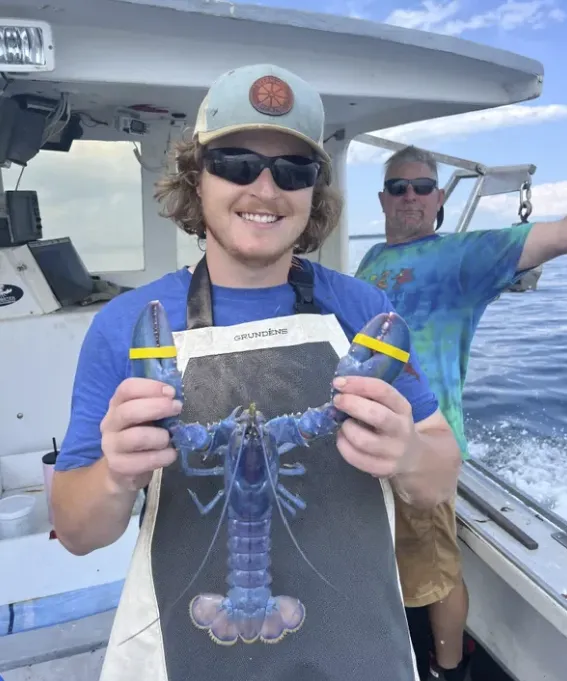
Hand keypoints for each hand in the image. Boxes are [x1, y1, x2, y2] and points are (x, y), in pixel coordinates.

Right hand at [100, 377, 181, 492]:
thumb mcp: (146, 417)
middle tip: (177, 408)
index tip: (171, 392)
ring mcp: (112, 446)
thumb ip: (158, 404)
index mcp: (117, 405)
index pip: (127, 388)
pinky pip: (144, 461)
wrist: (123, 470)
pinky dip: (163, 457)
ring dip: (160, 436)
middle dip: (157, 407)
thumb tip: (176, 397)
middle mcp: (110, 423)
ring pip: (136, 437)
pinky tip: (170, 454)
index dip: (150, 387)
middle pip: (128, 411)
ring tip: (169, 439)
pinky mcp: (118, 466)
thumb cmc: (141, 435)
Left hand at [331, 375, 417, 477]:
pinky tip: (342, 439)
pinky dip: (343, 447)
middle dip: (351, 405)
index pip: (382, 391)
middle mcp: (401, 428)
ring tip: (343, 425)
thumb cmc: (391, 423)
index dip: (358, 384)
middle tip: (337, 401)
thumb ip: (368, 397)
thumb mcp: (389, 406)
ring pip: (363, 440)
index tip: (338, 383)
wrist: (412, 455)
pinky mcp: (385, 468)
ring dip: (347, 429)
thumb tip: (339, 388)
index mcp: (403, 407)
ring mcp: (394, 451)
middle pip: (376, 415)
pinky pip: (357, 459)